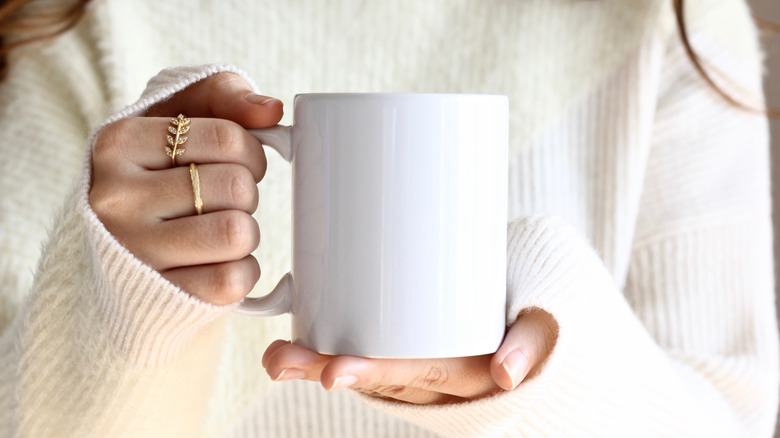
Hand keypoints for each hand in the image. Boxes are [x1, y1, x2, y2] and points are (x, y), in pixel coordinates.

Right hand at [89, 73, 282, 304]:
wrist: (120, 251)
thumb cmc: (162, 171)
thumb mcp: (179, 116)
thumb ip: (225, 94)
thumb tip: (271, 110)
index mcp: (119, 143)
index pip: (228, 138)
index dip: (251, 152)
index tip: (238, 162)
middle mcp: (115, 197)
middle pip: (236, 187)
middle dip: (246, 194)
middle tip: (223, 201)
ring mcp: (132, 251)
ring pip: (237, 232)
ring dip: (245, 232)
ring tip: (219, 229)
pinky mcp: (157, 297)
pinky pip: (232, 279)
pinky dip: (241, 271)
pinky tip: (217, 262)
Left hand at [262, 309, 557, 403]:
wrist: (533, 320)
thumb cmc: (532, 316)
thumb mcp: (542, 325)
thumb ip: (531, 344)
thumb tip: (505, 375)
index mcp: (467, 370)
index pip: (416, 374)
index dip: (374, 373)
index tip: (332, 373)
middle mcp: (436, 376)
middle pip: (377, 376)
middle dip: (326, 369)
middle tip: (280, 360)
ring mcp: (419, 367)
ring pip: (366, 369)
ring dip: (317, 363)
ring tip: (275, 356)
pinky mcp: (408, 350)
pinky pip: (371, 357)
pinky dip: (331, 353)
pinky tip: (294, 343)